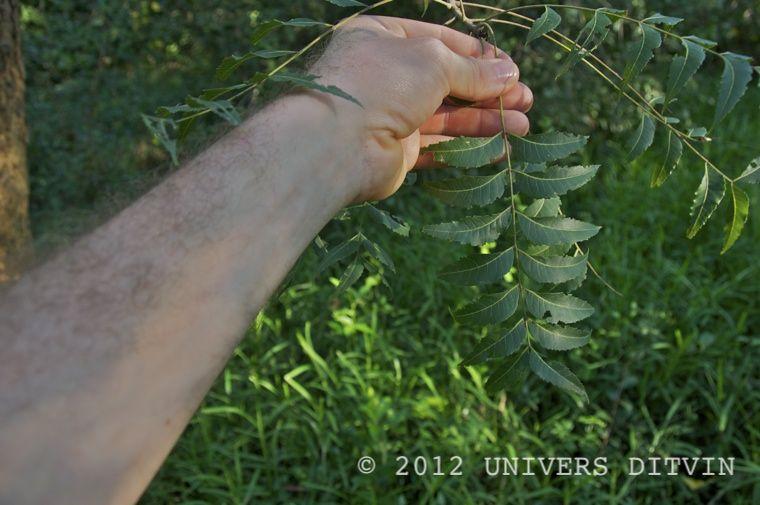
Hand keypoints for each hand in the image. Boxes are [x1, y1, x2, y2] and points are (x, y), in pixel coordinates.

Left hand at [309, 16, 532, 201]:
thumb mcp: (433, 61)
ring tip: (523, 126)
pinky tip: (498, 148)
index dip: (480, 56)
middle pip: (447, 82)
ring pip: (446, 117)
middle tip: (526, 100)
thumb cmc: (380, 84)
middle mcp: (385, 76)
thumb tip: (508, 73)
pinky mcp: (396, 152)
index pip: (441, 42)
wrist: (335, 143)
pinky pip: (438, 147)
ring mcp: (389, 115)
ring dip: (485, 121)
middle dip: (489, 91)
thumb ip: (472, 69)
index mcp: (383, 39)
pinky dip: (467, 148)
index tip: (513, 69)